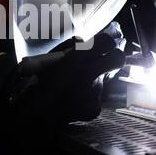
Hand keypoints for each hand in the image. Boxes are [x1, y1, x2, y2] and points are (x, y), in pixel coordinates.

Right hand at [0, 32, 125, 127]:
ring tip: (75, 88)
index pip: (107, 41)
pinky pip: (96, 100)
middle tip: (104, 62)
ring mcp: (94, 92)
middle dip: (114, 58)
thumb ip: (66, 49)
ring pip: (103, 81)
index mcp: (76, 58)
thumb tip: (81, 40)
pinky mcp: (94, 108)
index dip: (106, 42)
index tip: (101, 46)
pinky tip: (75, 102)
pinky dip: (87, 101)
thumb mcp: (46, 61)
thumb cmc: (39, 84)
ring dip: (93, 83)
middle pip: (118, 58)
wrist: (37, 114)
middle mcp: (89, 73)